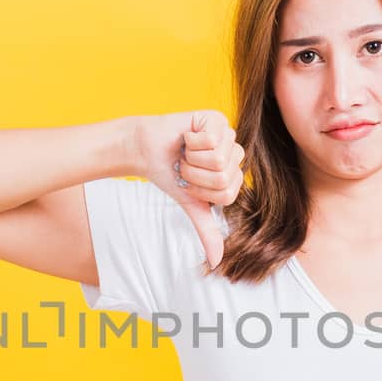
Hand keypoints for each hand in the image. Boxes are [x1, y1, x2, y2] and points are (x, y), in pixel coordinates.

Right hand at [127, 110, 244, 267]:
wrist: (146, 151)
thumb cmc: (169, 175)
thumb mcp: (191, 205)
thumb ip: (207, 230)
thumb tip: (216, 262)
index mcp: (233, 174)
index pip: (228, 194)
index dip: (203, 192)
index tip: (190, 183)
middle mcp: (234, 153)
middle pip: (224, 178)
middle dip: (196, 177)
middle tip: (185, 167)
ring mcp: (228, 134)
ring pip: (218, 159)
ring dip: (192, 160)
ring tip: (185, 153)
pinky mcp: (217, 118)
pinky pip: (210, 140)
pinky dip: (191, 142)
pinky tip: (186, 137)